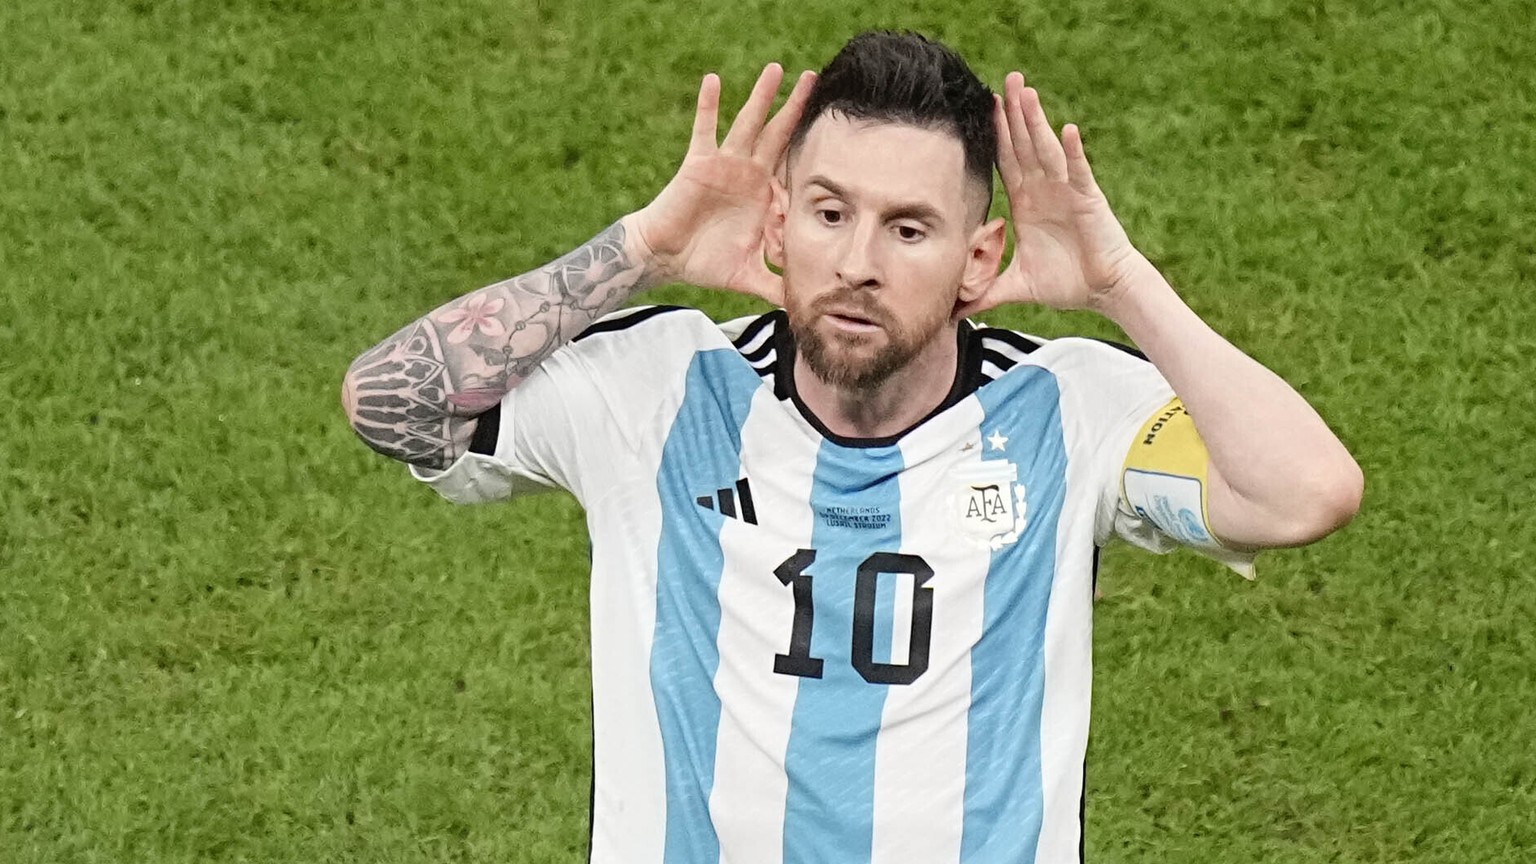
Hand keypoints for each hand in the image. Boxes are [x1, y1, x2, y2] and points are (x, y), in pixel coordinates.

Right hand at [630, 64, 815, 304]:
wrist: (666, 258)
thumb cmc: (705, 263)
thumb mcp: (749, 276)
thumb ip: (777, 286)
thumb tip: (803, 308)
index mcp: (764, 197)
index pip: (793, 182)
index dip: (797, 200)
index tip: (786, 228)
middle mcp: (749, 175)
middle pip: (779, 136)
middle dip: (796, 108)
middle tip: (815, 77)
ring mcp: (726, 165)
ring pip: (748, 125)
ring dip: (761, 97)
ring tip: (776, 69)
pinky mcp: (700, 162)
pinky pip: (704, 129)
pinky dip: (708, 105)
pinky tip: (714, 80)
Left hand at [957, 72, 1143, 317]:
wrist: (1103, 290)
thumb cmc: (1066, 283)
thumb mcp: (1017, 286)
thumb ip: (985, 292)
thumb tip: (954, 310)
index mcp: (1027, 204)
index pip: (1006, 162)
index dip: (995, 136)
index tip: (982, 109)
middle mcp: (1045, 191)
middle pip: (1024, 145)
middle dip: (1013, 114)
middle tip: (1003, 80)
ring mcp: (1067, 191)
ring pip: (1047, 150)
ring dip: (1036, 122)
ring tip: (1025, 92)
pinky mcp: (1088, 199)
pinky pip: (1079, 171)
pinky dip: (1072, 151)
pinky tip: (1066, 130)